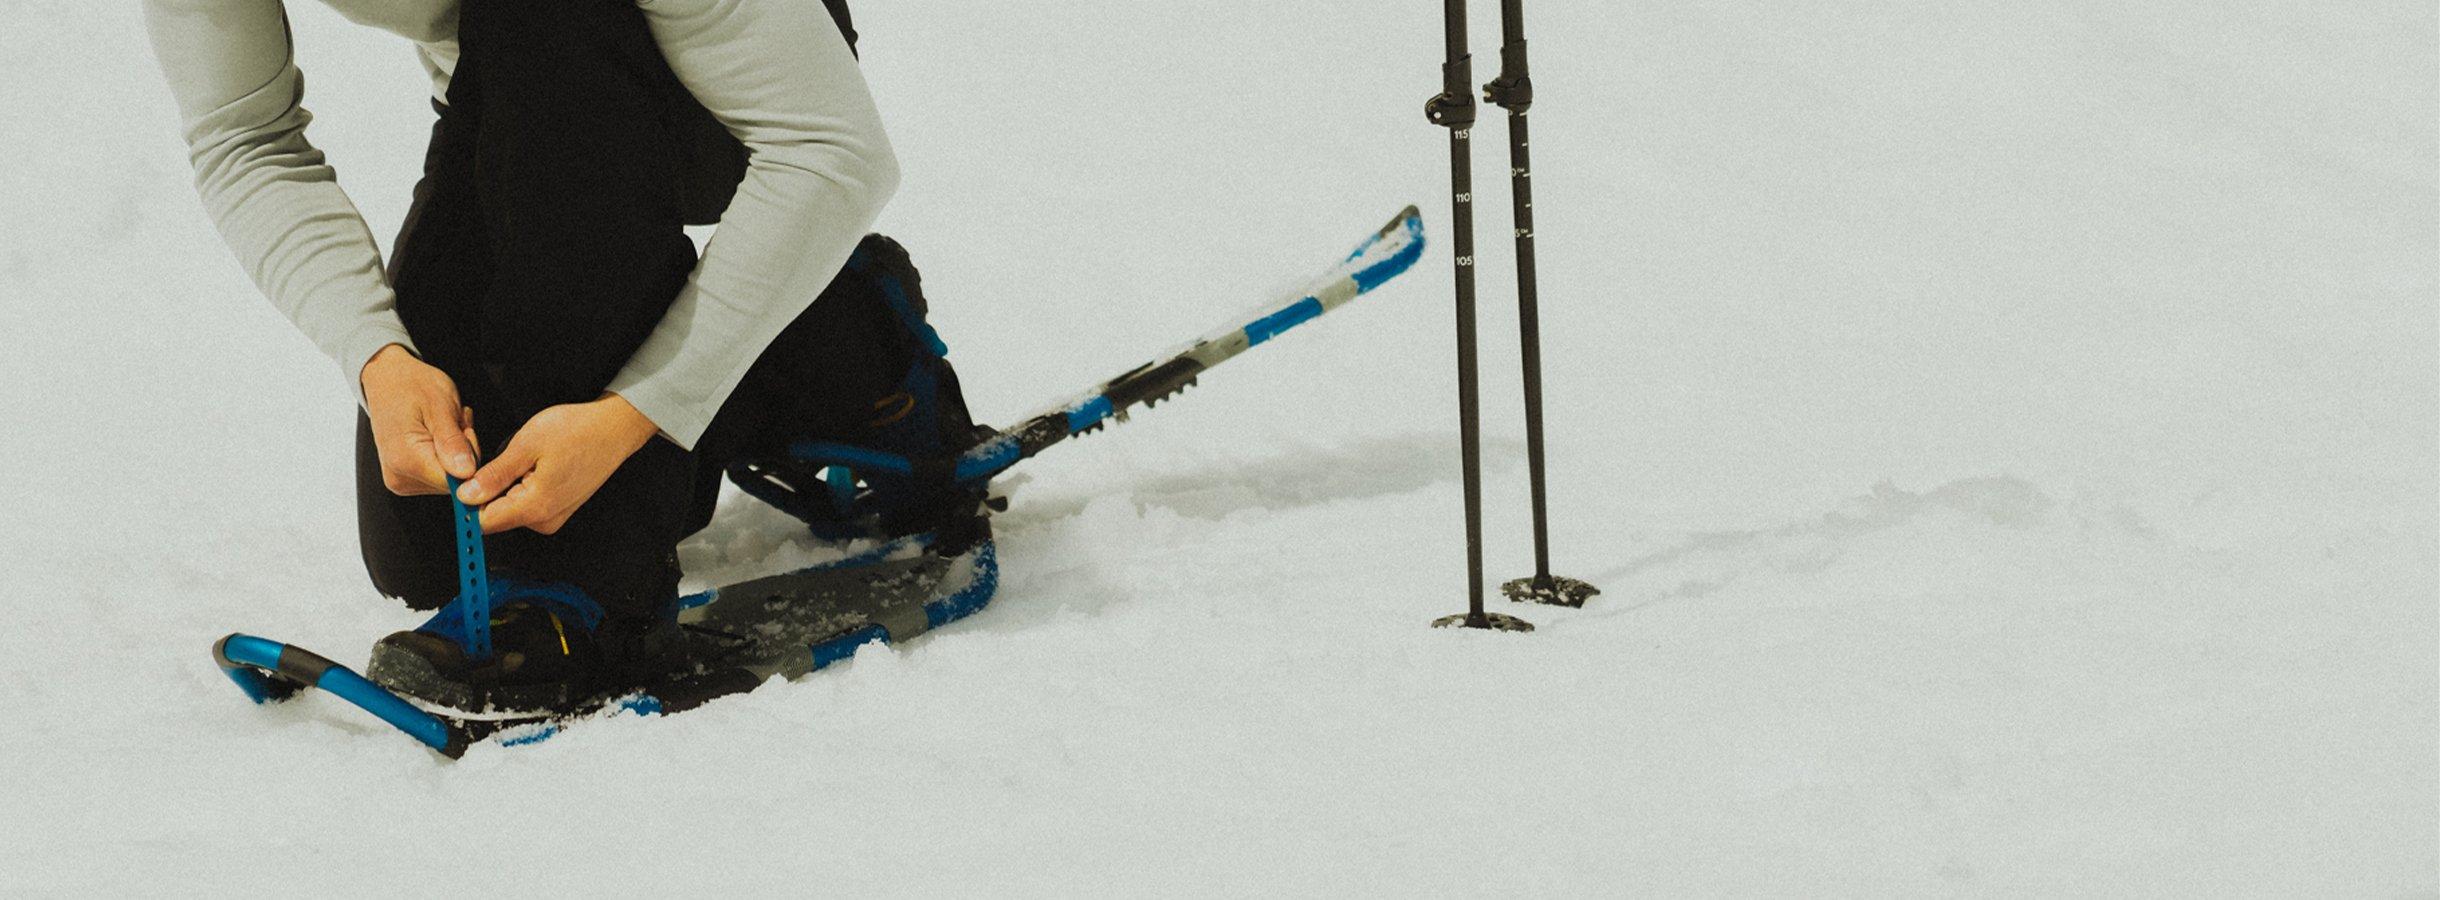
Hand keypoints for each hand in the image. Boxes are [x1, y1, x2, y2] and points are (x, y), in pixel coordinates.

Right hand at [360, 344, 478, 495]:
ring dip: (457, 452)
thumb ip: (453, 441)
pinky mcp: (405, 479)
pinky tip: (439, 435)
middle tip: (455, 423)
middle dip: (464, 452)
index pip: (457, 481)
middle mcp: (399, 477)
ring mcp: (401, 481)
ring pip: (450, 479)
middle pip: (454, 481)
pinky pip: (439, 475)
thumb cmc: (412, 386)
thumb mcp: (440, 406)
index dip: (470, 456)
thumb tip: (467, 472)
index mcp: (406, 460)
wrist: (386, 380)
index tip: (465, 430)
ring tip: (444, 425)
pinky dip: (447, 456)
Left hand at [454, 393, 660, 534]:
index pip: (483, 522)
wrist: (614, 429)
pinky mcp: (558, 509)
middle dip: (489, 489)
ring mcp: (553, 516)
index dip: (470, 499)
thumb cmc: (577, 431)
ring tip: (523, 457)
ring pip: (510, 508)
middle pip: (496, 516)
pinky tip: (534, 463)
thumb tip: (466, 495)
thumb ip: (494, 475)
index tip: (470, 475)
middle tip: (503, 455)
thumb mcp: (526, 445)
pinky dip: (521, 485)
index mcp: (536, 507)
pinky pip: (526, 503)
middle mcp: (545, 519)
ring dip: (506, 485)